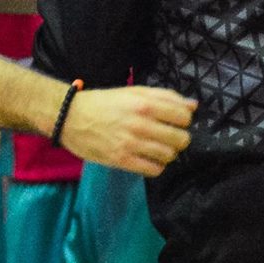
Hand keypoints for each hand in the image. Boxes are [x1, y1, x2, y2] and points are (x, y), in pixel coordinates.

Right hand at [56, 85, 194, 175]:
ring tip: (156, 148)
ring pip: (169, 156)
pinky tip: (148, 158)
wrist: (70, 117)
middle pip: (181, 139)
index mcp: (145, 104)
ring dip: (167, 153)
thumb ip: (164, 97)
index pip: (184, 118)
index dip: (182, 120)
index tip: (174, 121)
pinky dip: (156, 166)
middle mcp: (141, 124)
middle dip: (178, 138)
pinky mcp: (123, 161)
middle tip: (167, 137)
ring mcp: (132, 144)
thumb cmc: (104, 102)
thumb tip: (193, 106)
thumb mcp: (133, 92)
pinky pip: (154, 170)